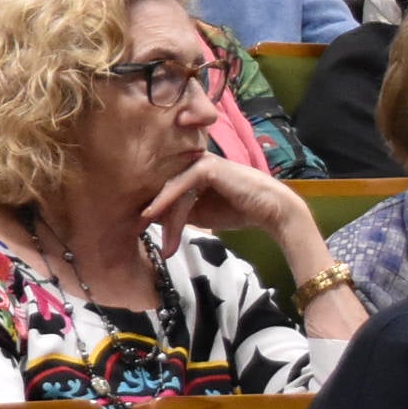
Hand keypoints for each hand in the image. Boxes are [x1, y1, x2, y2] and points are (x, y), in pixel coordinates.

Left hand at [139, 153, 313, 259]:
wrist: (270, 210)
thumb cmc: (237, 211)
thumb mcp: (199, 214)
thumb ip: (177, 212)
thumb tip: (148, 218)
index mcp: (189, 171)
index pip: (164, 189)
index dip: (151, 210)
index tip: (138, 231)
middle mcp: (191, 163)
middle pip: (164, 190)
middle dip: (154, 217)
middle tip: (142, 238)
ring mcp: (199, 162)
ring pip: (172, 192)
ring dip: (166, 221)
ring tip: (166, 246)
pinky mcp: (206, 167)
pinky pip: (181, 186)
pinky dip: (168, 202)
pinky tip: (155, 215)